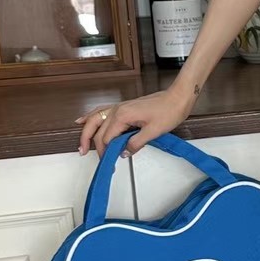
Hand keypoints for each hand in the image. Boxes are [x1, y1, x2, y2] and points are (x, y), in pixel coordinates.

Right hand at [76, 86, 195, 158]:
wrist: (177, 98)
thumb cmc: (169, 112)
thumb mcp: (154, 132)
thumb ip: (136, 143)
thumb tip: (123, 153)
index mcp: (122, 116)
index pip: (106, 138)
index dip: (106, 152)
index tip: (110, 163)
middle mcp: (117, 110)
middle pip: (97, 129)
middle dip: (91, 144)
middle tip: (90, 157)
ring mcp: (119, 107)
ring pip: (95, 119)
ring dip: (86, 132)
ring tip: (82, 145)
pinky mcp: (123, 106)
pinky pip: (101, 111)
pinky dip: (91, 117)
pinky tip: (82, 121)